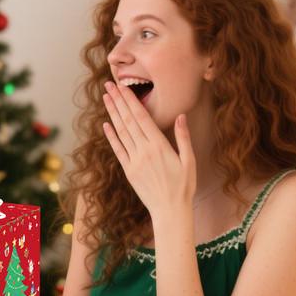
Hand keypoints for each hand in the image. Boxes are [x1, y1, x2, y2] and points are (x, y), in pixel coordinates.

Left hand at [101, 79, 195, 222]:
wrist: (170, 210)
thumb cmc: (184, 186)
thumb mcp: (189, 161)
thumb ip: (183, 138)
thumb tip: (181, 116)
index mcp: (160, 146)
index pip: (141, 117)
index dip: (130, 101)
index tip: (122, 87)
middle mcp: (144, 151)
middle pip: (128, 121)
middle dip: (118, 102)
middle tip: (108, 85)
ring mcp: (134, 161)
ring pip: (121, 133)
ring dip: (112, 114)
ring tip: (106, 98)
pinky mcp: (128, 171)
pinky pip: (118, 150)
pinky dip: (111, 136)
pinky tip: (105, 124)